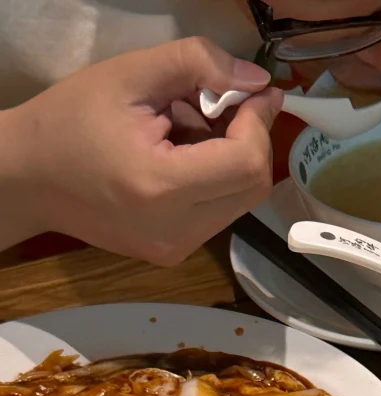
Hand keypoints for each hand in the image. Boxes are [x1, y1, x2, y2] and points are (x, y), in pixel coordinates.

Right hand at [0, 38, 282, 264]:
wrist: (29, 178)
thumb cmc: (69, 121)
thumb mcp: (129, 74)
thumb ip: (196, 65)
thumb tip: (256, 81)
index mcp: (161, 188)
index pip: (245, 164)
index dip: (259, 124)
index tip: (257, 93)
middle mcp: (176, 231)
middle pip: (252, 188)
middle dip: (249, 139)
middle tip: (224, 104)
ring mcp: (176, 249)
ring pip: (239, 201)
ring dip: (231, 159)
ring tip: (188, 128)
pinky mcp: (173, 253)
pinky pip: (217, 213)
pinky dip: (214, 179)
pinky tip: (179, 155)